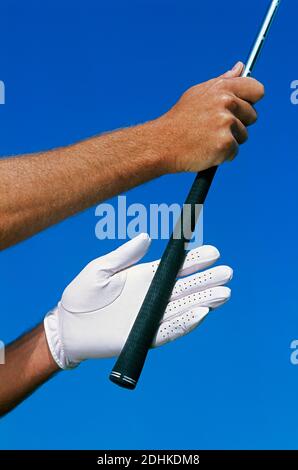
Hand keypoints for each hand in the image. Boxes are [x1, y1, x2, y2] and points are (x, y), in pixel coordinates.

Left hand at [44, 234, 232, 368]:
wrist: (68, 327)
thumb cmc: (80, 295)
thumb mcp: (100, 269)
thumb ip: (123, 255)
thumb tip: (147, 237)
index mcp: (144, 278)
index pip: (175, 267)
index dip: (194, 260)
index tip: (213, 251)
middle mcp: (152, 297)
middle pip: (186, 287)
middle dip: (207, 279)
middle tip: (227, 271)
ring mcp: (150, 317)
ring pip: (184, 307)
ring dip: (204, 300)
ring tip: (225, 292)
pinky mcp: (145, 337)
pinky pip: (170, 329)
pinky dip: (187, 322)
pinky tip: (202, 312)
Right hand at [158, 62, 264, 172]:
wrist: (161, 144)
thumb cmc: (179, 121)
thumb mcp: (198, 94)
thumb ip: (223, 81)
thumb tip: (240, 67)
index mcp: (221, 88)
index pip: (256, 89)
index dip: (251, 101)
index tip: (241, 109)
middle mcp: (226, 102)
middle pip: (252, 116)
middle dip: (238, 124)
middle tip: (213, 128)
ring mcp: (226, 123)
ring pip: (243, 136)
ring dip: (229, 141)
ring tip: (206, 139)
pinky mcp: (225, 143)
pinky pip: (234, 152)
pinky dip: (222, 155)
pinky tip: (206, 150)